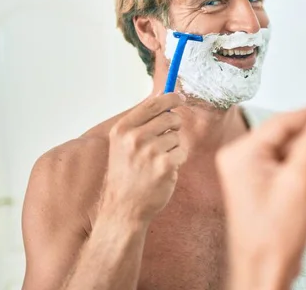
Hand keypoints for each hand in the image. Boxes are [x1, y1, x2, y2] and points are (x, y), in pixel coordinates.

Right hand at [100, 93, 186, 223]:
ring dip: (174, 148)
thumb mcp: (123, 144)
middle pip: (170, 118)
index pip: (153, 104)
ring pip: (178, 137)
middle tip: (164, 143)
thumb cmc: (127, 174)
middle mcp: (135, 137)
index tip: (180, 97)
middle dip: (174, 128)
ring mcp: (150, 151)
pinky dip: (178, 160)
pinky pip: (182, 152)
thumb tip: (163, 98)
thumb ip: (142, 122)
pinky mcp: (165, 165)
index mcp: (123, 129)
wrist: (124, 207)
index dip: (170, 98)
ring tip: (157, 162)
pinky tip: (164, 171)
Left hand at [216, 105, 305, 289]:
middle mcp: (245, 161)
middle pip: (295, 141)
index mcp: (243, 153)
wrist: (266, 275)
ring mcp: (255, 177)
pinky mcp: (267, 190)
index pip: (285, 121)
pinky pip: (297, 177)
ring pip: (301, 162)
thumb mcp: (302, 180)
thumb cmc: (271, 237)